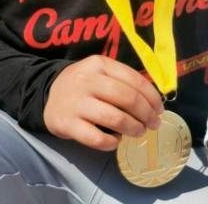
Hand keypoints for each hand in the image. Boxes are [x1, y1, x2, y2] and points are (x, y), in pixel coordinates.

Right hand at [44, 55, 163, 150]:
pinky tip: (117, 141)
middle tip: (153, 124)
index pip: (134, 80)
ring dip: (134, 128)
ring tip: (139, 132)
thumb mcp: (101, 72)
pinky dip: (112, 142)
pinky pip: (97, 138)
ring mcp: (76, 103)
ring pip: (115, 119)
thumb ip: (123, 81)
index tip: (160, 109)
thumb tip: (153, 102)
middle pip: (128, 99)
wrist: (47, 95)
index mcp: (99, 64)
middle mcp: (87, 81)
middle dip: (147, 114)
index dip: (152, 97)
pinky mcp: (67, 125)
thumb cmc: (84, 85)